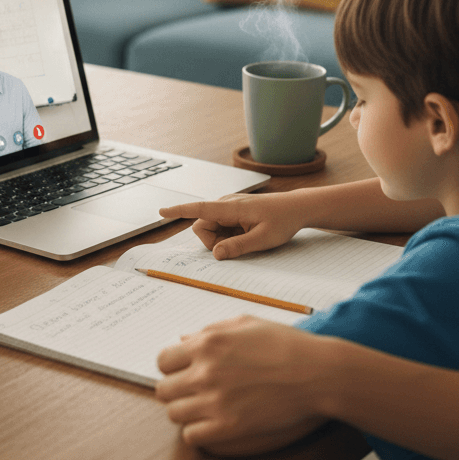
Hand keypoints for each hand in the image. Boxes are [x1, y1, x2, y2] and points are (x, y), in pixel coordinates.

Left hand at [155, 316, 328, 454]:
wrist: (316, 373)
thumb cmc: (285, 344)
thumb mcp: (245, 323)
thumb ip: (210, 330)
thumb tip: (184, 340)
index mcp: (208, 343)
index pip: (163, 360)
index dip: (172, 366)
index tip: (182, 370)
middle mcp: (205, 371)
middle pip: (164, 390)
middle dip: (175, 389)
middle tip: (192, 390)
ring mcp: (215, 401)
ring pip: (174, 414)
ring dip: (186, 411)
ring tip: (204, 407)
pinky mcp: (228, 427)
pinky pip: (192, 435)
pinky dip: (199, 431)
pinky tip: (213, 422)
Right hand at [159, 192, 304, 258]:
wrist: (297, 208)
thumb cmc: (282, 221)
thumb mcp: (263, 239)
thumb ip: (238, 247)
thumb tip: (215, 254)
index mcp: (231, 208)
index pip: (199, 209)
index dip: (179, 211)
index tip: (161, 212)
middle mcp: (226, 205)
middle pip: (202, 226)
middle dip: (212, 242)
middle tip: (236, 247)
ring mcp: (229, 208)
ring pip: (210, 228)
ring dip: (221, 240)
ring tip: (246, 239)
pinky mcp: (233, 212)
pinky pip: (220, 227)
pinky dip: (227, 236)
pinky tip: (246, 235)